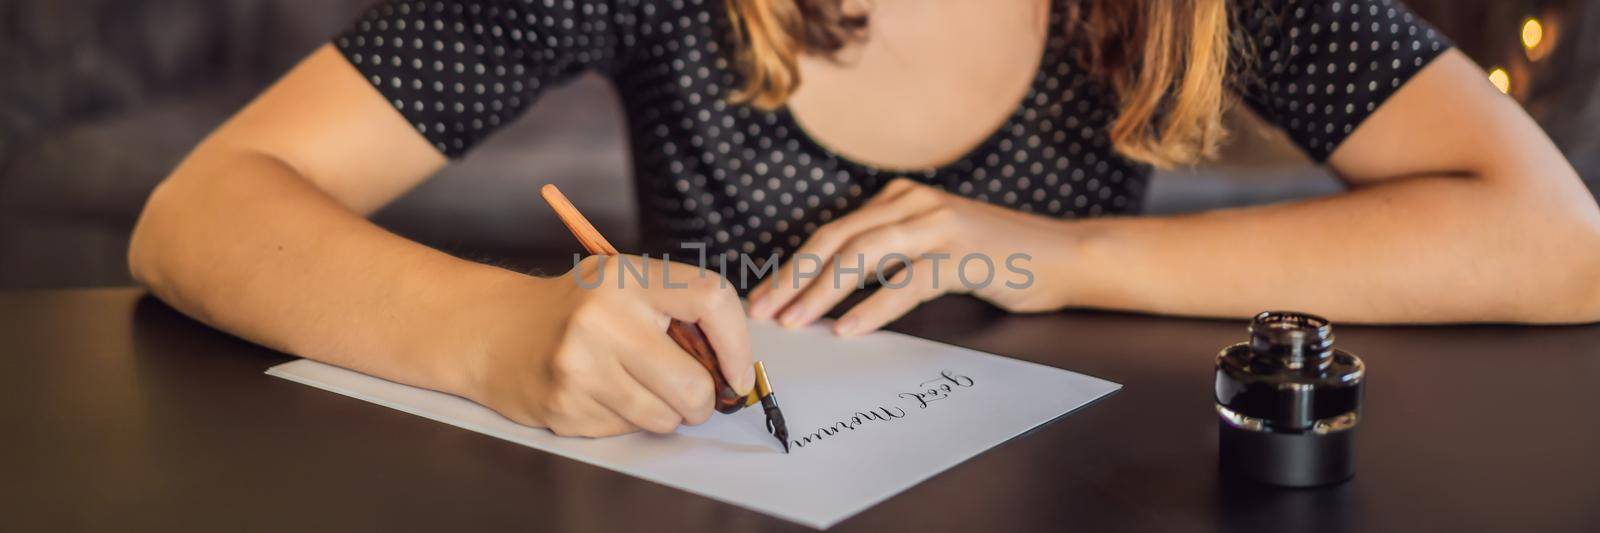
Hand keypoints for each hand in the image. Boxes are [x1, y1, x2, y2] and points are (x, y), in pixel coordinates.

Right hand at [464, 255, 753, 436]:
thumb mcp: (623, 284)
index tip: (738, 373)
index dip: (738, 344)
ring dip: (667, 415)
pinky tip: (604, 395)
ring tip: (643, 391)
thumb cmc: (575, 309)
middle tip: (696, 397)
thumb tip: (733, 365)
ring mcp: (580, 366)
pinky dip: (629, 421)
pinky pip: (628, 430)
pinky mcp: (565, 406)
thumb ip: (676, 310)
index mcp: (626, 276)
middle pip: (692, 382)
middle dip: (704, 401)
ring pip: (664, 417)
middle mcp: (602, 318)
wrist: (494, 331)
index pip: (711, 299)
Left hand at [747, 178, 1074, 335]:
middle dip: (794, 278)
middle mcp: (912, 202)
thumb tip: (829, 290)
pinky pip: (906, 283)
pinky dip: (873, 307)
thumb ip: (889, 254)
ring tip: (796, 322)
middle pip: (836, 240)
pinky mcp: (961, 253)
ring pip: (863, 255)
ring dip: (822, 292)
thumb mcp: (931, 247)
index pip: (832, 232)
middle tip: (765, 312)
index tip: (765, 298)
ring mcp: (937, 224)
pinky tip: (848, 329)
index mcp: (899, 198)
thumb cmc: (994, 260)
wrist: (1063, 258)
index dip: (794, 266)